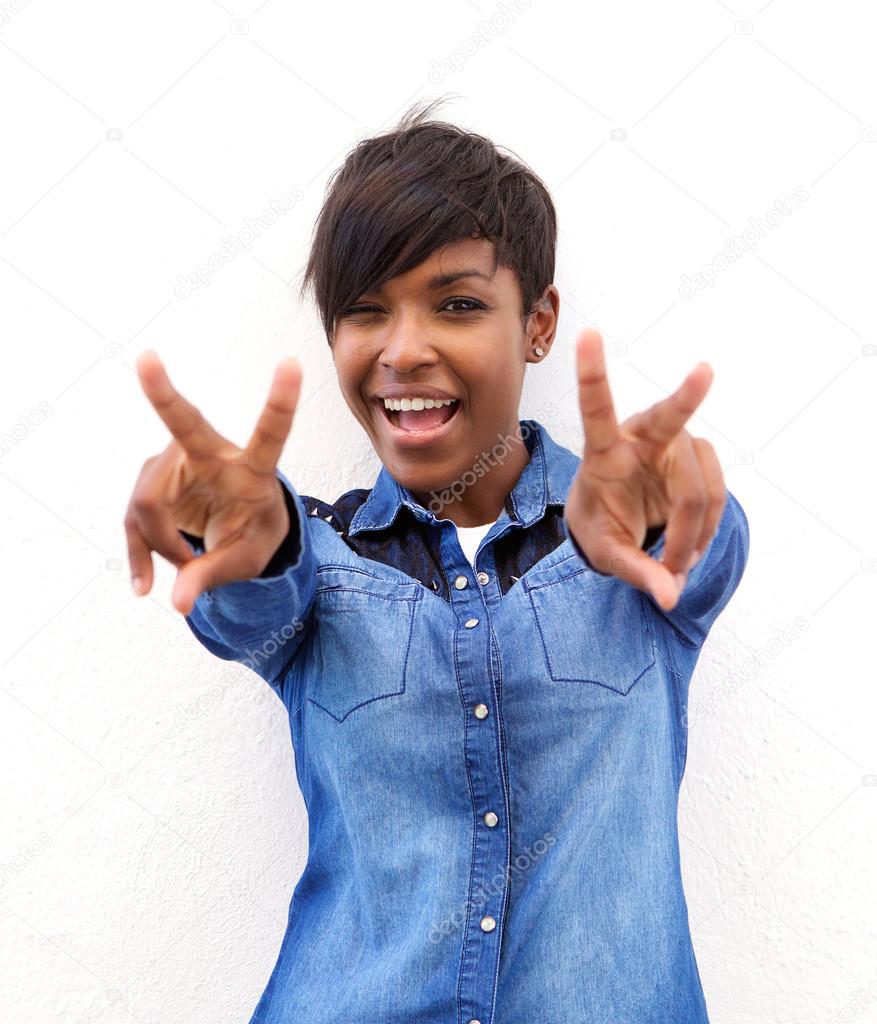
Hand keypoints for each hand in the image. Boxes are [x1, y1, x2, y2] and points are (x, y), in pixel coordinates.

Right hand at [124, 351, 301, 614]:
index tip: (292, 364)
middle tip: (146, 358)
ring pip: (149, 504)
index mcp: (253, 468)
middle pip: (184, 425)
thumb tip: (180, 603)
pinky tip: (145, 586)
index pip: (270, 434)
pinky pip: (134, 521)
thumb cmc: (252, 534)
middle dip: (162, 393)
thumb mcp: (246, 561)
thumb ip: (215, 576)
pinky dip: (141, 557)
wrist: (235, 529)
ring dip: (165, 547)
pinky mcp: (150, 479)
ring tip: (190, 566)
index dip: (281, 402)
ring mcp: (175, 461)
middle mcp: (211, 453)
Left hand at [564, 328, 726, 611]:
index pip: (595, 410)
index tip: (589, 334)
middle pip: (668, 421)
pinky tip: (693, 546)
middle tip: (704, 372)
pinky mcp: (699, 457)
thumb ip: (636, 572)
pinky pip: (717, 495)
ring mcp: (674, 444)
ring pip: (698, 487)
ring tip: (677, 564)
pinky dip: (708, 529)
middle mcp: (640, 437)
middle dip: (686, 397)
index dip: (592, 373)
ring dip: (694, 534)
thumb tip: (668, 597)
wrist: (618, 524)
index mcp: (603, 452)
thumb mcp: (608, 553)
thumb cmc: (603, 527)